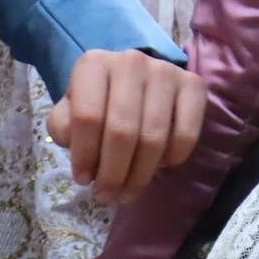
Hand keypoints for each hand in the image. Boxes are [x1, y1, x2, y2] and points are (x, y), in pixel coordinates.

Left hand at [46, 49, 206, 205]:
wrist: (137, 79)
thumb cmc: (98, 101)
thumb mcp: (70, 109)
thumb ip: (64, 127)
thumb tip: (80, 150)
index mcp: (94, 65)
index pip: (88, 117)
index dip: (85, 155)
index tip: (83, 180)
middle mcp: (132, 62)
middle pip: (122, 130)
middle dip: (113, 174)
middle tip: (107, 196)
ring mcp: (166, 71)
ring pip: (154, 136)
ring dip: (140, 175)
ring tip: (128, 192)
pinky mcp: (194, 85)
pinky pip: (186, 134)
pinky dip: (172, 158)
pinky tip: (159, 165)